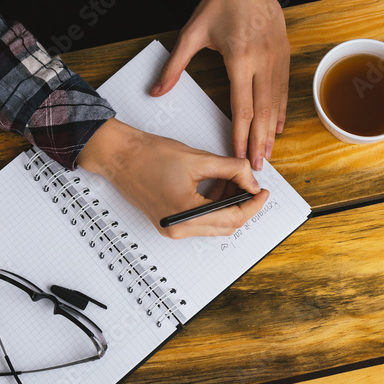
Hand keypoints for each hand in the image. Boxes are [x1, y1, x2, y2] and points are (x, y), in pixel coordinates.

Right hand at [77, 118, 267, 237]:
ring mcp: (172, 228)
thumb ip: (231, 169)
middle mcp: (179, 229)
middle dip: (243, 204)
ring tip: (232, 177)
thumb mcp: (198, 159)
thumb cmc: (150, 155)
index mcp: (186, 215)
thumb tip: (252, 180)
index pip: (233, 218)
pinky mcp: (169, 222)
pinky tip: (216, 183)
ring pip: (214, 222)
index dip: (253, 204)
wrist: (120, 155)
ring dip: (228, 202)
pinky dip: (214, 203)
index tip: (263, 191)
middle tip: (251, 183)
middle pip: (225, 225)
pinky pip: (201, 218)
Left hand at [150, 0, 289, 169]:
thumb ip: (174, 66)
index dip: (242, 135)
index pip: (241, 107)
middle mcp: (262, 61)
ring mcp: (276, 57)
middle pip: (262, 111)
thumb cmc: (218, 3)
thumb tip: (156, 91)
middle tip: (259, 166)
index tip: (241, 156)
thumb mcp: (190, 33)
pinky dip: (281, 108)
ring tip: (269, 152)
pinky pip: (284, 87)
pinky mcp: (284, 52)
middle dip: (260, 141)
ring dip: (272, 129)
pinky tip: (278, 124)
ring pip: (276, 101)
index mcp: (239, 59)